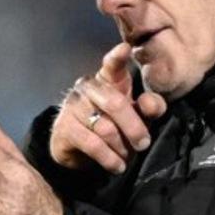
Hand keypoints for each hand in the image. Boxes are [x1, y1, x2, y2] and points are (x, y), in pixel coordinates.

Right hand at [51, 42, 165, 172]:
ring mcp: (73, 106)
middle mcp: (88, 87)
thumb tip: (151, 105)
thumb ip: (149, 108)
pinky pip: (93, 144)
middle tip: (143, 144)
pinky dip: (109, 158)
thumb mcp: (135, 115)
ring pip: (105, 128)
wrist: (76, 148)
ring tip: (127, 157)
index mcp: (107, 79)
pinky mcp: (64, 127)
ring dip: (121, 147)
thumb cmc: (112, 124)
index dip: (118, 57)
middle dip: (134, 127)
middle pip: (115, 104)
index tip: (125, 48)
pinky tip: (117, 166)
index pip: (112, 65)